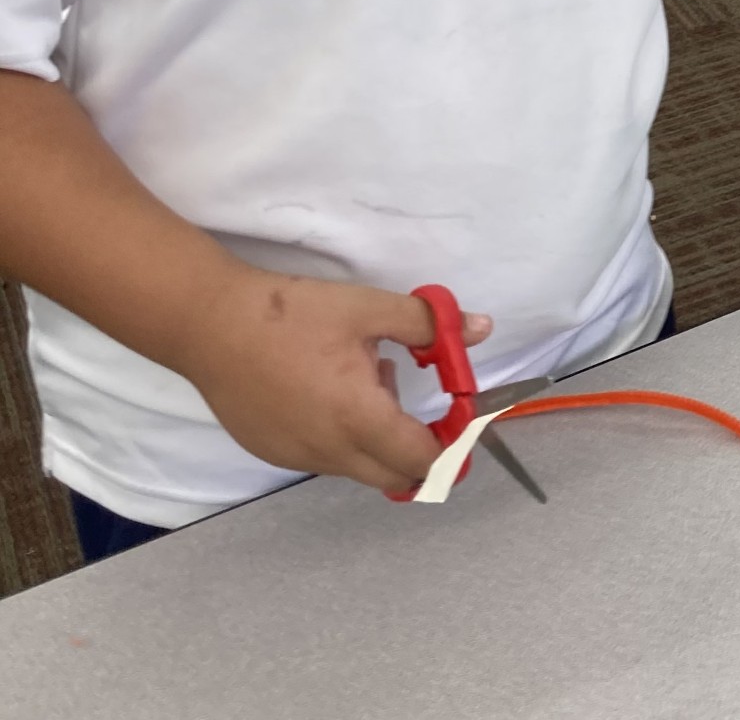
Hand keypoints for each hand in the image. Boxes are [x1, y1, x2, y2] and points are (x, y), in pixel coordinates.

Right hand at [168, 266, 493, 495]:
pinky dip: (344, 438)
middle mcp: (330, 453)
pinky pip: (326, 459)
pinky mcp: (272, 454)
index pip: (422, 460)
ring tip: (368, 380)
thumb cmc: (293, 315)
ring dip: (379, 440)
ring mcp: (298, 459)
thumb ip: (428, 324)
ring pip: (358, 468)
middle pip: (395, 478)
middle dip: (421, 451)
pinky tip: (330, 390)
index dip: (452, 446)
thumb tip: (481, 329)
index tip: (461, 419)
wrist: (212, 326)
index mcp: (359, 419)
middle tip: (426, 410)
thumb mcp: (368, 308)